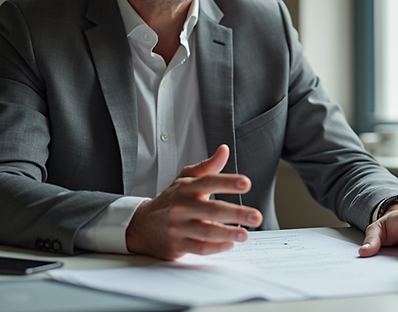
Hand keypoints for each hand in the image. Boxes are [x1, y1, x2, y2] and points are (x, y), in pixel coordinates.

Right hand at [125, 144, 263, 259]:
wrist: (141, 225)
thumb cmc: (170, 200)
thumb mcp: (185, 179)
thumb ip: (207, 166)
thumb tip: (224, 150)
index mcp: (186, 188)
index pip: (208, 182)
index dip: (227, 182)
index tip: (246, 183)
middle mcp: (182, 207)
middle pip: (212, 210)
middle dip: (236, 213)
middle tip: (256, 216)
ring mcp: (179, 228)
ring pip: (206, 232)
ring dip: (228, 234)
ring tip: (246, 234)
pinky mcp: (177, 245)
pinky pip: (200, 248)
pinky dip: (216, 247)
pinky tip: (230, 244)